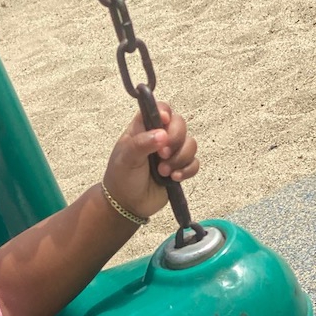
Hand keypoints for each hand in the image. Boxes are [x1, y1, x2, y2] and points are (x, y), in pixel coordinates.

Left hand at [101, 104, 198, 220]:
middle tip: (162, 155)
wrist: (127, 205)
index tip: (163, 122)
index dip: (166, 113)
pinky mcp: (180, 169)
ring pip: (190, 144)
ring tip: (163, 172)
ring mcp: (172, 153)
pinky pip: (194, 163)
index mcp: (145, 128)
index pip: (161, 109)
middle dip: (175, 139)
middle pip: (180, 124)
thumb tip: (163, 135)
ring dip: (180, 158)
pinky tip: (174, 178)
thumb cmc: (122, 177)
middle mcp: (160, 137)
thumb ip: (142, 143)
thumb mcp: (126, 158)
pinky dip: (187, 170)